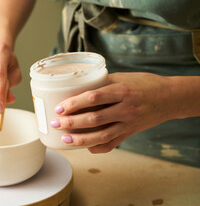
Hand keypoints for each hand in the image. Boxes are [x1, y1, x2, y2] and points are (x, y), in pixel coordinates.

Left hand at [51, 72, 174, 153]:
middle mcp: (125, 109)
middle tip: (56, 123)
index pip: (93, 98)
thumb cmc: (144, 84)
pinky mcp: (130, 133)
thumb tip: (77, 86)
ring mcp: (128, 124)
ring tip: (65, 139)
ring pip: (102, 136)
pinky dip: (97, 147)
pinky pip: (112, 144)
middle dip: (72, 123)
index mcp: (122, 91)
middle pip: (94, 119)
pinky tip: (85, 147)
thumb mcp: (123, 77)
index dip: (74, 103)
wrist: (169, 98)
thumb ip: (102, 83)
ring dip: (81, 139)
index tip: (59, 107)